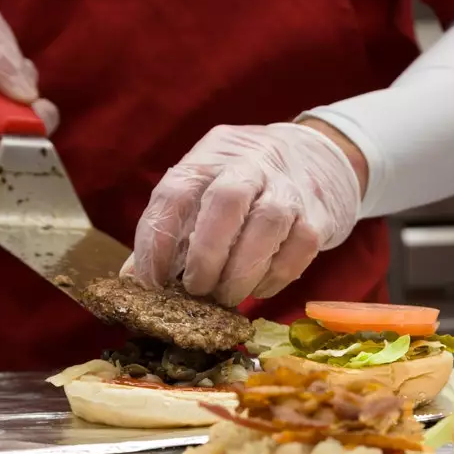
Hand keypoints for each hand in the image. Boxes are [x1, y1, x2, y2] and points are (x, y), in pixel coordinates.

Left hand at [125, 121, 365, 305]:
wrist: (319, 157)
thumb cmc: (247, 183)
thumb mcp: (205, 188)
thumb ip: (173, 230)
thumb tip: (134, 282)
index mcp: (209, 158)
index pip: (175, 193)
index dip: (158, 241)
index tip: (152, 283)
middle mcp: (249, 164)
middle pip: (226, 201)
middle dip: (206, 255)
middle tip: (196, 290)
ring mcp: (288, 188)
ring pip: (267, 224)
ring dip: (241, 271)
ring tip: (227, 296)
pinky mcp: (317, 216)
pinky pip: (297, 249)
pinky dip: (274, 277)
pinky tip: (258, 288)